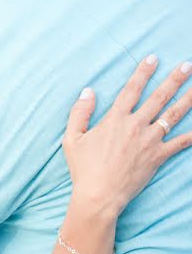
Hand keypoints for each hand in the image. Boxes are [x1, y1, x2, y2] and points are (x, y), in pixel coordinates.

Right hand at [63, 56, 191, 218]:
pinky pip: (181, 143)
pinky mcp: (158, 157)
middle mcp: (136, 126)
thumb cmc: (84, 168)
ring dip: (188, 99)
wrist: (99, 195)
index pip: (132, 89)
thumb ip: (79, 112)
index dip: (142, 72)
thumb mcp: (72, 138)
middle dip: (174, 80)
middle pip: (159, 97)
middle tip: (187, 66)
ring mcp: (150, 141)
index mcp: (115, 119)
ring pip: (174, 115)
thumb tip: (88, 91)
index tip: (153, 58)